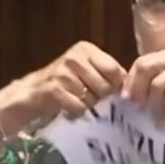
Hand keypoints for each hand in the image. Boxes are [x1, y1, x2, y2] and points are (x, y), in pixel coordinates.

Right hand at [7, 41, 126, 126]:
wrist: (29, 96)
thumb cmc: (64, 88)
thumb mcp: (87, 74)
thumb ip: (108, 76)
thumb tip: (135, 87)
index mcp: (86, 49)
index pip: (115, 70)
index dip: (118, 88)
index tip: (114, 99)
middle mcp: (74, 56)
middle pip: (106, 86)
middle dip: (103, 100)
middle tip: (92, 104)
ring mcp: (63, 71)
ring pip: (93, 98)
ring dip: (89, 108)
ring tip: (78, 105)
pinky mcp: (53, 88)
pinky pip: (79, 107)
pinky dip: (77, 114)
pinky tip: (69, 110)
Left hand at [120, 47, 164, 125]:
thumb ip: (151, 89)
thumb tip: (125, 96)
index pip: (140, 63)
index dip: (131, 83)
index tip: (126, 103)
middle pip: (145, 66)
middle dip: (139, 90)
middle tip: (139, 111)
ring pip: (158, 83)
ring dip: (155, 106)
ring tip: (158, 122)